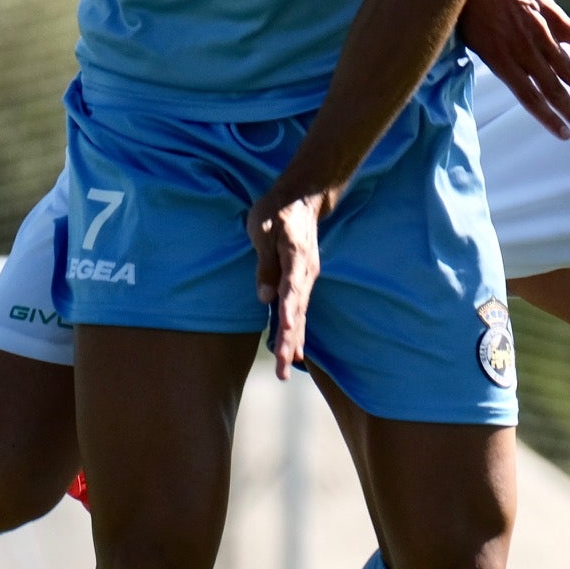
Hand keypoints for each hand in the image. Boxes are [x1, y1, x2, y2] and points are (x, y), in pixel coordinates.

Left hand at [247, 184, 333, 379]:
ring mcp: (307, 278)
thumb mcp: (263, 228)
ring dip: (294, 343)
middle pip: (298, 310)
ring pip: (300, 315)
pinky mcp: (302, 282)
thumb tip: (265, 297)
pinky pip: (300, 310)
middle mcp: (306, 273)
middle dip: (290, 341)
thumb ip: (265, 263)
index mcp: (296, 257)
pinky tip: (296, 353)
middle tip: (283, 370)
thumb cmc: (277, 210)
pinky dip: (298, 332)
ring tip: (287, 370)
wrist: (303, 198)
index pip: (292, 288)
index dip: (289, 309)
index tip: (287, 330)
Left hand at [454, 0, 569, 138]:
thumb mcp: (464, 36)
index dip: (548, 119)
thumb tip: (471, 76)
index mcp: (499, 60)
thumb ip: (481, 58)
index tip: (565, 136)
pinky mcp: (554, 15)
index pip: (529, 98)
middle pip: (554, 90)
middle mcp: (523, 51)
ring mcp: (541, 33)